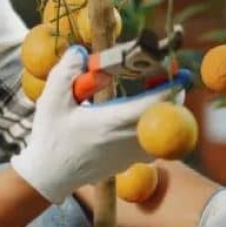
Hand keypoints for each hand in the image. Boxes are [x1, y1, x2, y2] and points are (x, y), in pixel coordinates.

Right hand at [12, 45, 191, 203]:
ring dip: (163, 110)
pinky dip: (153, 126)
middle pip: (169, 115)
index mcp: (114, 121)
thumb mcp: (51, 100)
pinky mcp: (130, 162)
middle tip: (162, 77)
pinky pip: (154, 141)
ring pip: (164, 129)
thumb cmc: (51, 138)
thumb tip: (81, 51)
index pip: (157, 103)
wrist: (50, 175)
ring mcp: (133, 154)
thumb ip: (67, 72)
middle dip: (171, 94)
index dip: (171, 85)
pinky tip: (136, 115)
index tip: (175, 70)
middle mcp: (129, 140)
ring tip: (151, 92)